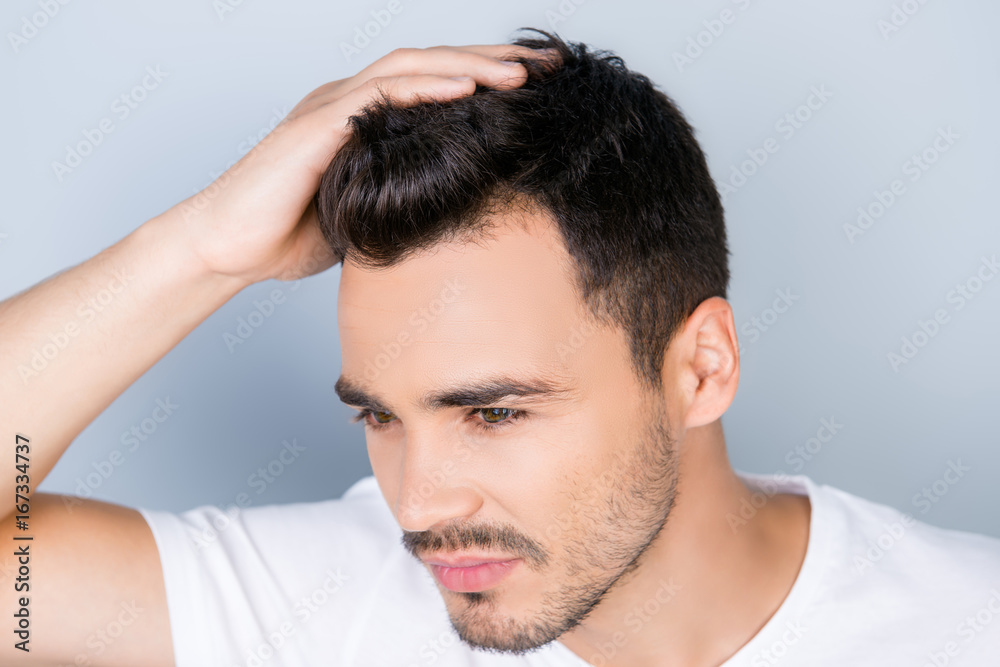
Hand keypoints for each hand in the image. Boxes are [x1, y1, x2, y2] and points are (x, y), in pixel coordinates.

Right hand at [169, 45, 553, 285]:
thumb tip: (452, 211)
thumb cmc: (288, 232)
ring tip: (519, 72)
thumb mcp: (366, 212)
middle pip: (431, 65)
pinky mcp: (315, 127)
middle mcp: (348, 102)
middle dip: (491, 61)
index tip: (536, 90)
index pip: (433, 87)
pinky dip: (423, 88)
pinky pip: (377, 97)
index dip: (485, 82)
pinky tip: (464, 88)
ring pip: (409, 69)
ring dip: (467, 67)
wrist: (226, 247)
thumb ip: (401, 196)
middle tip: (548, 66)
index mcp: (362, 119)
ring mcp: (330, 107)